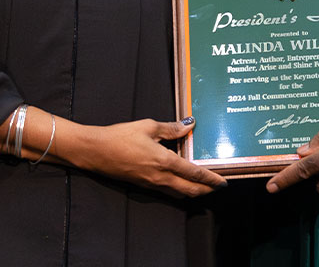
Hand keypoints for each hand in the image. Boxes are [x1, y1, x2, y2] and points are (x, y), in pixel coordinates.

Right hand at [58, 116, 227, 197]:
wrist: (95, 151)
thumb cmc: (120, 136)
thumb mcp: (148, 126)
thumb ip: (171, 128)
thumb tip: (189, 125)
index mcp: (164, 162)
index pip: (194, 174)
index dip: (211, 179)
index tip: (223, 181)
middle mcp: (160, 177)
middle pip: (190, 190)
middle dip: (206, 190)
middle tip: (217, 186)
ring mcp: (151, 184)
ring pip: (179, 193)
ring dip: (193, 191)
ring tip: (203, 185)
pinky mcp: (142, 184)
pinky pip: (167, 190)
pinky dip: (179, 188)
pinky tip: (180, 180)